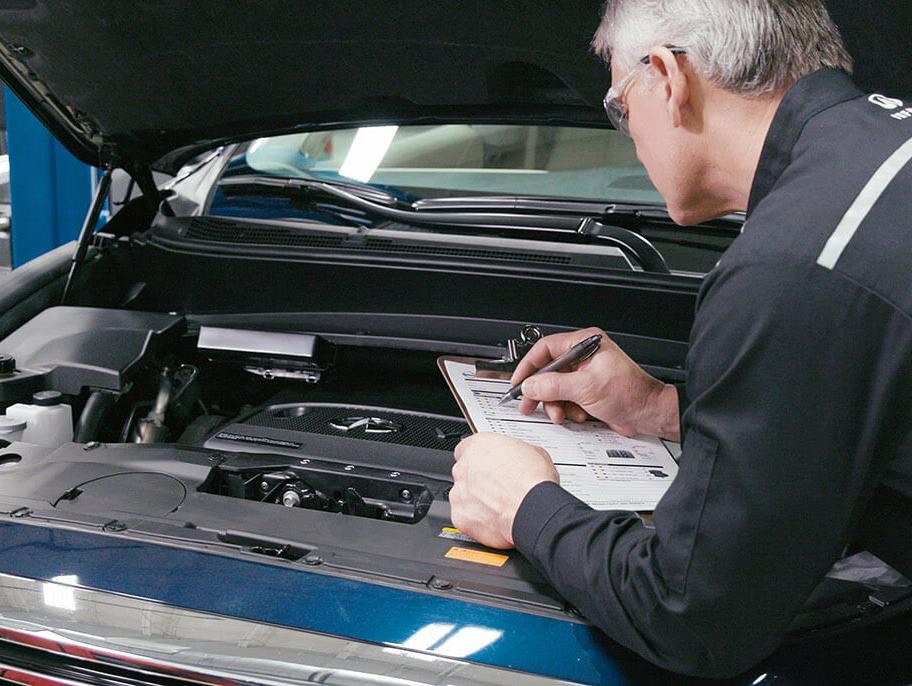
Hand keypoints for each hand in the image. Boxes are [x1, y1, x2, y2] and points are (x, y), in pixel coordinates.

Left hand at [450, 433, 558, 548]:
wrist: (534, 511)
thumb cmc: (533, 483)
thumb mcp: (534, 452)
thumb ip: (515, 453)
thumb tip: (520, 458)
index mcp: (478, 446)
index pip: (466, 448)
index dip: (479, 458)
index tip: (488, 465)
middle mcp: (464, 468)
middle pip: (464, 472)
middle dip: (477, 480)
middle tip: (497, 488)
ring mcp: (458, 493)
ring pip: (462, 496)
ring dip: (475, 500)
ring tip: (498, 507)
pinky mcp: (460, 517)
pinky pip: (464, 517)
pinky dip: (475, 520)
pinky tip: (493, 520)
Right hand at [511, 327, 679, 440]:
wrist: (648, 413)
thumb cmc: (630, 392)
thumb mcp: (585, 387)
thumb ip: (553, 386)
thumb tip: (530, 385)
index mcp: (584, 344)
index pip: (545, 349)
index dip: (529, 365)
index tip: (520, 381)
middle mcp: (584, 356)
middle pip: (549, 371)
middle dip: (542, 391)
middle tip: (529, 403)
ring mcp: (586, 374)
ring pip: (556, 388)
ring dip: (556, 404)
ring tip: (561, 413)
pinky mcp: (588, 390)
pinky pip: (566, 399)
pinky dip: (568, 409)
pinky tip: (577, 414)